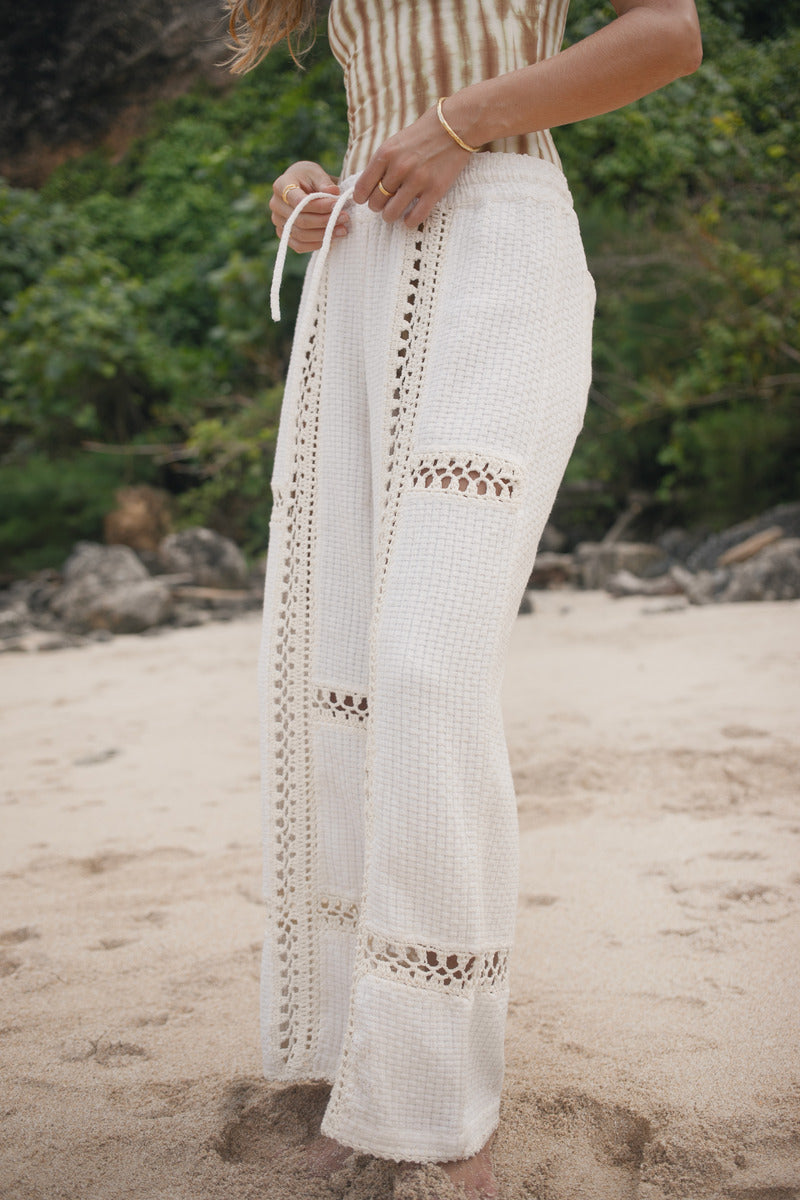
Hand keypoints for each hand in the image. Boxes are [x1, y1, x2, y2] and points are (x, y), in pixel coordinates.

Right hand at [270, 160, 349, 251]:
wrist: (300, 186)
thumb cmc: (308, 178)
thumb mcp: (316, 173)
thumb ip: (324, 182)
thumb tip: (333, 192)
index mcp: (281, 186)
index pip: (298, 201)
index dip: (319, 205)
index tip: (337, 204)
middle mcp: (275, 205)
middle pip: (300, 220)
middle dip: (325, 221)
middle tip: (344, 218)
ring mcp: (278, 222)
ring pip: (301, 235)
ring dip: (323, 234)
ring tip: (342, 229)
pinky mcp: (284, 235)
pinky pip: (299, 245)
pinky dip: (316, 244)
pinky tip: (331, 238)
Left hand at [353, 102, 474, 227]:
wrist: (455, 126)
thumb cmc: (422, 135)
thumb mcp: (395, 143)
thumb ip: (382, 163)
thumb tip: (368, 188)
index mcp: (385, 154)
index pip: (362, 188)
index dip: (362, 198)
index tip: (366, 199)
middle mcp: (399, 168)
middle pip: (376, 202)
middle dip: (378, 206)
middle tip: (385, 203)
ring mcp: (417, 180)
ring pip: (391, 213)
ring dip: (391, 215)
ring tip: (395, 211)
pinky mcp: (435, 190)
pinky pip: (415, 217)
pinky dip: (409, 222)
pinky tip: (409, 218)